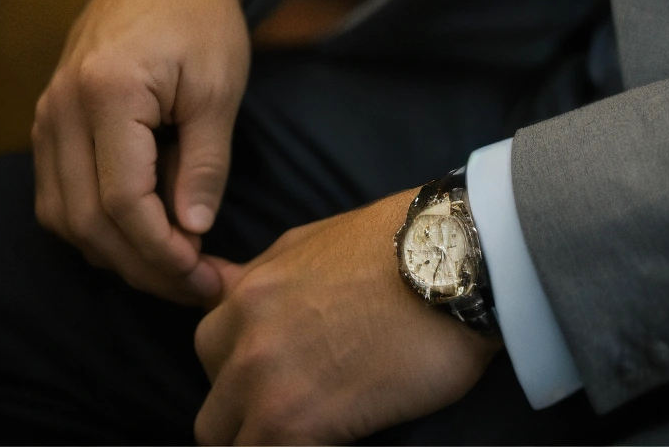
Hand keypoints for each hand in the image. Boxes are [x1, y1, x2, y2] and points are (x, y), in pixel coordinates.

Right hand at [32, 0, 249, 304]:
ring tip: (174, 268)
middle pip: (87, 220)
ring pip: (65, 217)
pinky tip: (142, 235)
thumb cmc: (201, 18)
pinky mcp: (49, 121)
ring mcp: (47, 115)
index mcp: (108, 91)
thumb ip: (205, 163)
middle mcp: (62, 108)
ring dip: (117, 253)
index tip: (202, 272)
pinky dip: (96, 226)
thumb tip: (193, 233)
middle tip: (195, 284)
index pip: (122, 201)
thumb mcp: (219, 86)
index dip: (161, 249)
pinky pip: (59, 195)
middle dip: (142, 264)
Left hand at [194, 194, 496, 443]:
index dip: (240, 373)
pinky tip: (333, 440)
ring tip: (313, 430)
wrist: (457, 259)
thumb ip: (264, 275)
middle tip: (300, 408)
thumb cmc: (400, 244)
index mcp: (247, 293)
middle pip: (213, 412)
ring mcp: (266, 385)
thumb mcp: (312, 242)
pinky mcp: (297, 425)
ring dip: (267, 440)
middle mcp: (244, 339)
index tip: (275, 381)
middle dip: (247, 418)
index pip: (210, 355)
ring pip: (230, 445)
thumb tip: (224, 286)